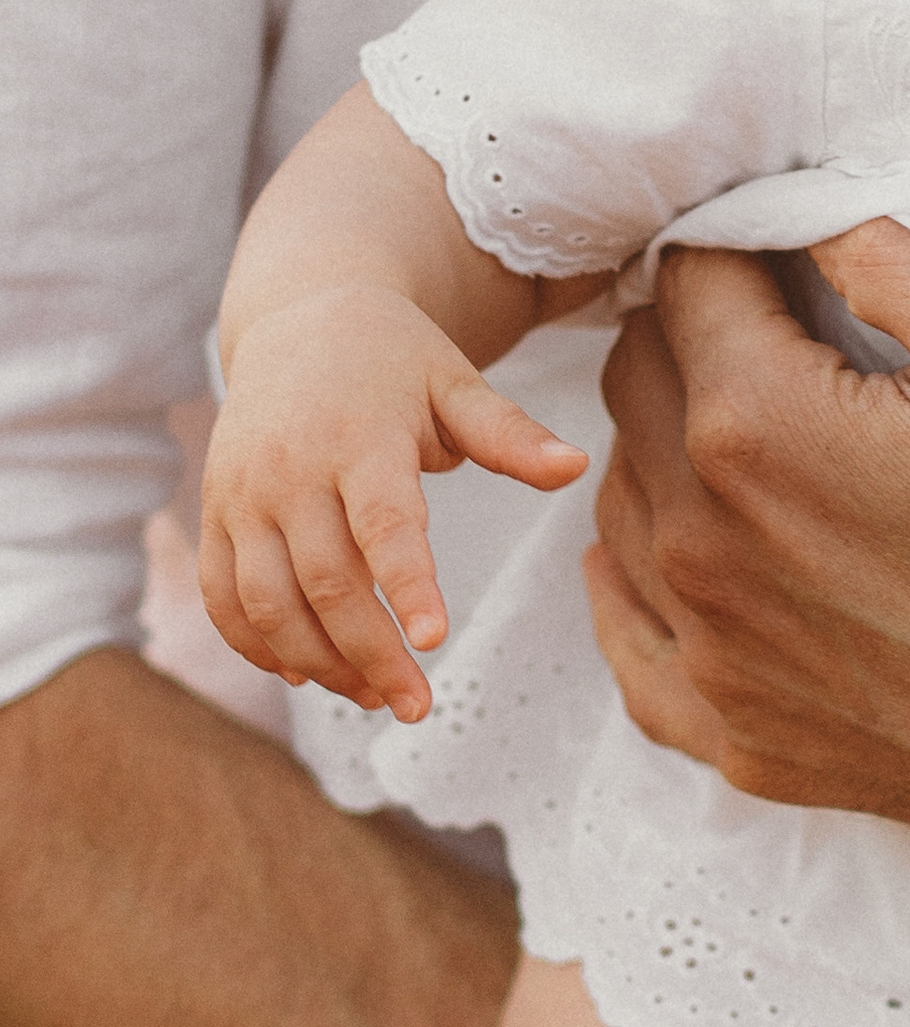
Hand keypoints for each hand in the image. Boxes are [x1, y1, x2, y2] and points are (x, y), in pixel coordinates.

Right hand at [201, 287, 585, 717]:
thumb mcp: (456, 384)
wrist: (298, 319)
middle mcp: (290, 469)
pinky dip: (255, 644)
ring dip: (318, 661)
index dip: (407, 582)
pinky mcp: (215, 513)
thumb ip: (510, 435)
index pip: (383, 521)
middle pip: (325, 581)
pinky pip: (222, 594)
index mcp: (359, 438)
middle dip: (370, 654)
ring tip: (374, 698)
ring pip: (267, 602)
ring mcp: (243, 494)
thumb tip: (577, 467)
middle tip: (418, 707)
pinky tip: (306, 674)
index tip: (434, 641)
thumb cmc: (395, 361)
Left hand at [585, 232, 909, 875]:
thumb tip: (795, 209)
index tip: (807, 250)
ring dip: (677, 450)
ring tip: (773, 434)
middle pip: (641, 383)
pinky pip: (633, 651)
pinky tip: (677, 562)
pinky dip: (638, 590)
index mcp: (759, 431)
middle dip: (705, 335)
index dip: (749, 244)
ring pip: (627, 502)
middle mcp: (703, 548)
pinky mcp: (746, 742)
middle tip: (799, 329)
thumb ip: (895, 257)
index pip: (688, 279)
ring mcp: (717, 659)